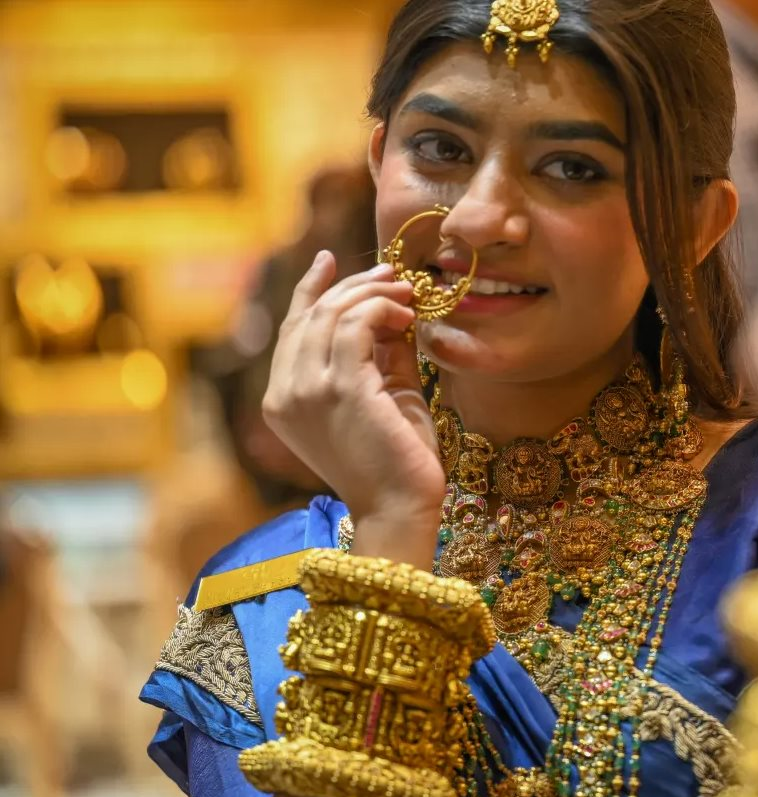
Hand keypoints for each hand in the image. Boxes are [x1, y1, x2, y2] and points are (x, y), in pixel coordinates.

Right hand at [263, 251, 441, 567]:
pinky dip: (380, 311)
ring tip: (406, 294)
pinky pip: (355, 326)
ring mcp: (307, 392)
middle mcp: (284, 395)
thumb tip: (390, 307)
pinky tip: (404, 316)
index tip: (330, 261)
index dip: (310, 290)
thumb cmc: (397, 458)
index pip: (291, 330)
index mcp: (283, 401)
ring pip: (331, 315)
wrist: (402, 507)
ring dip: (371, 295)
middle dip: (352, 286)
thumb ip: (380, 352)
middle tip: (392, 276)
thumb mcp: (383, 394)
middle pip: (310, 316)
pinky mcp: (340, 390)